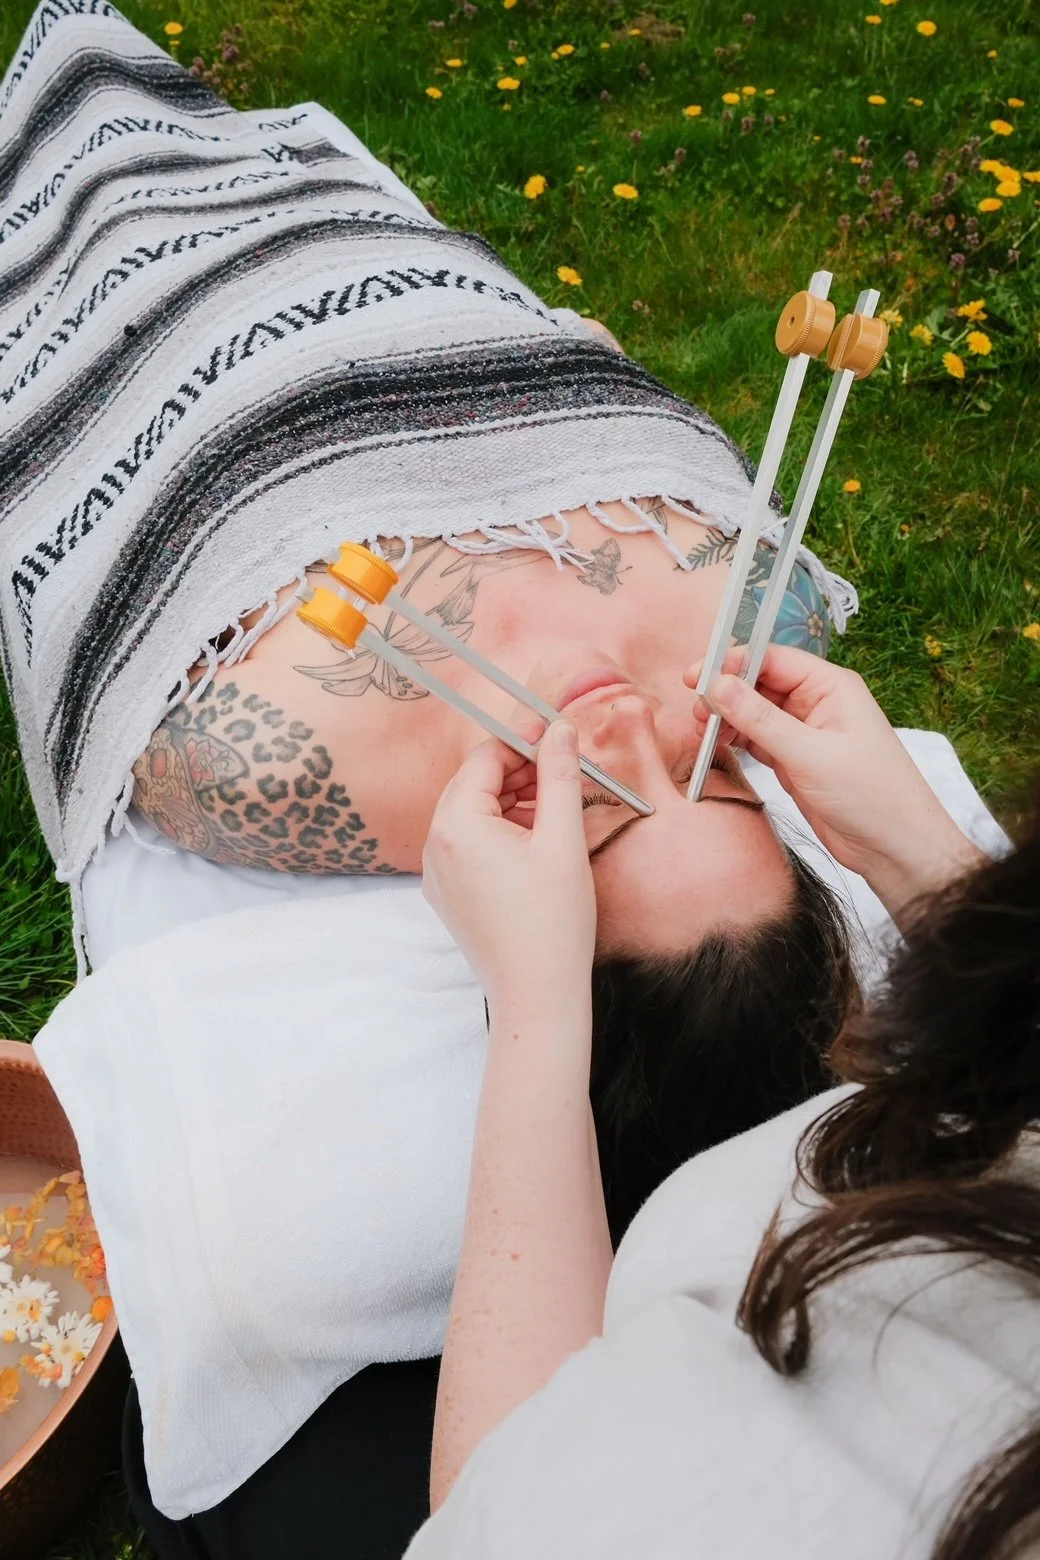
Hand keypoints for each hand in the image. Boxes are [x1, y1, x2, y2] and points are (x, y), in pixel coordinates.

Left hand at [422, 720, 595, 1013]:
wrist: (537, 995)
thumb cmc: (552, 922)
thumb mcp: (562, 838)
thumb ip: (559, 775)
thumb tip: (560, 730)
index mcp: (456, 824)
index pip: (484, 757)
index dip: (523, 742)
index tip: (558, 739)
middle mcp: (434, 845)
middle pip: (474, 784)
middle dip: (518, 772)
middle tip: (563, 772)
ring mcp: (436, 874)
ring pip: (472, 815)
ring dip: (512, 803)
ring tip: (556, 811)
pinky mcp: (447, 896)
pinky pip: (468, 847)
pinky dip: (499, 834)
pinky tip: (536, 844)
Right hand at [686, 645, 983, 916]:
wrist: (895, 847)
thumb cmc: (871, 795)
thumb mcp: (810, 754)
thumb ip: (760, 720)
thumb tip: (718, 686)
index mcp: (830, 686)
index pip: (772, 659)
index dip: (732, 663)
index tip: (697, 676)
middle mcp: (817, 703)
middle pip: (759, 683)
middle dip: (725, 693)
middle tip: (695, 711)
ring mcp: (805, 732)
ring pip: (755, 713)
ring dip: (727, 719)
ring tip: (701, 731)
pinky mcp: (795, 760)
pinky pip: (758, 740)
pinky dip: (736, 741)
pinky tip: (717, 745)